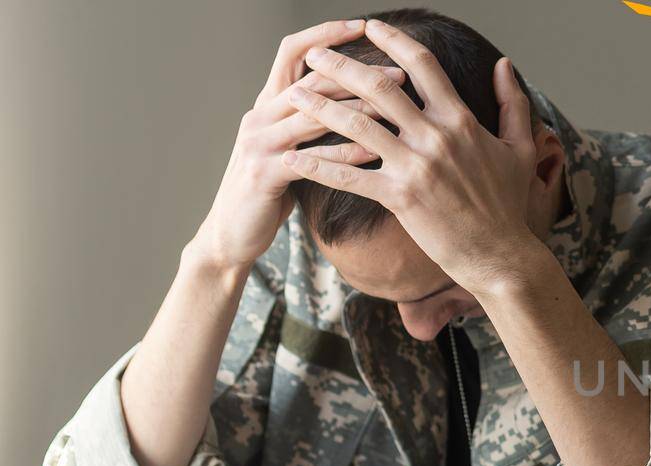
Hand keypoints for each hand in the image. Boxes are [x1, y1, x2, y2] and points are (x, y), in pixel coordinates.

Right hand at [192, 20, 404, 270]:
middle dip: (356, 71)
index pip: (292, 53)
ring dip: (357, 107)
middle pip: (309, 79)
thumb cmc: (270, 189)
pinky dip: (343, 155)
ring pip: (311, 114)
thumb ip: (312, 121)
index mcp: (267, 104)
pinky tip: (374, 153)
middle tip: (397, 70)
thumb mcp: (289, 146)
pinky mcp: (264, 174)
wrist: (231, 234)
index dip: (324, 35)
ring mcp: (259, 143)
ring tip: (395, 104)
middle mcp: (260, 115)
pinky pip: (310, 159)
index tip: (362, 25)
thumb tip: (355, 97)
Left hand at [281, 18, 537, 297]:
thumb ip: (512, 102)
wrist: (500, 253)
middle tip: (316, 54)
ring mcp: (416, 167)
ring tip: (293, 94)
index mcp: (460, 120)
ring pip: (357, 126)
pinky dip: (319, 167)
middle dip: (342, 66)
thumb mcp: (520, 148)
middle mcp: (436, 137)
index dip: (394, 41)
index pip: (423, 65)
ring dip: (320, 107)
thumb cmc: (508, 203)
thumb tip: (503, 64)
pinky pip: (350, 177)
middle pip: (379, 88)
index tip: (371, 27)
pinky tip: (293, 159)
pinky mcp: (400, 198)